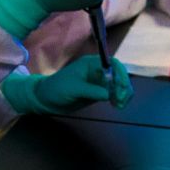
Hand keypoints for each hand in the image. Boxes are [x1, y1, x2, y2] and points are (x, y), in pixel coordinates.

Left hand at [0, 56, 130, 115]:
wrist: (46, 99)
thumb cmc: (56, 88)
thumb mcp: (73, 89)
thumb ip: (91, 90)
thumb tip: (108, 94)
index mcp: (91, 64)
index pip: (112, 64)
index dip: (120, 74)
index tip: (121, 87)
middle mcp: (98, 71)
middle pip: (119, 74)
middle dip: (123, 86)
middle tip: (120, 99)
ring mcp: (99, 82)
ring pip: (119, 85)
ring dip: (123, 94)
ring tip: (119, 105)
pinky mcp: (99, 92)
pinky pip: (113, 93)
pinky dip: (118, 99)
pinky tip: (117, 105)